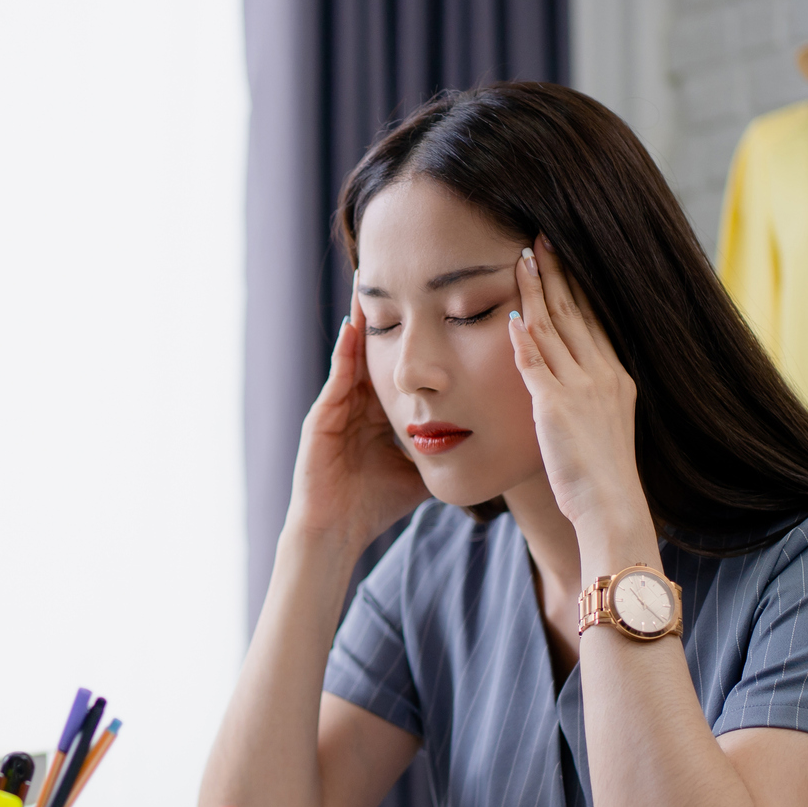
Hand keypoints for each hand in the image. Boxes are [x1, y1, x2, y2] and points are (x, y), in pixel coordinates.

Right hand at [285, 292, 429, 550]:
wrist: (338, 532)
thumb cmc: (375, 505)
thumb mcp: (420, 470)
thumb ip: (445, 448)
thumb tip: (485, 439)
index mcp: (379, 412)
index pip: (400, 363)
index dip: (415, 335)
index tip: (435, 304)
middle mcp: (358, 402)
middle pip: (377, 348)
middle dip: (388, 314)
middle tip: (399, 274)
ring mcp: (338, 407)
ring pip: (355, 353)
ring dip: (363, 319)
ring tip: (370, 282)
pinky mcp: (322, 417)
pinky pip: (336, 376)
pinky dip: (344, 350)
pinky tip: (353, 324)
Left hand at [507, 241, 652, 550]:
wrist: (613, 506)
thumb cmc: (603, 477)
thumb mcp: (602, 426)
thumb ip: (584, 396)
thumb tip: (564, 382)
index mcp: (615, 377)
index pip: (592, 319)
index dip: (575, 285)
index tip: (562, 256)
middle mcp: (602, 374)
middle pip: (575, 313)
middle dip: (556, 274)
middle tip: (541, 238)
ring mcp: (580, 389)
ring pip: (555, 329)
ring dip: (537, 292)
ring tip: (523, 259)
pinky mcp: (556, 407)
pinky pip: (536, 365)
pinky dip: (524, 339)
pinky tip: (512, 315)